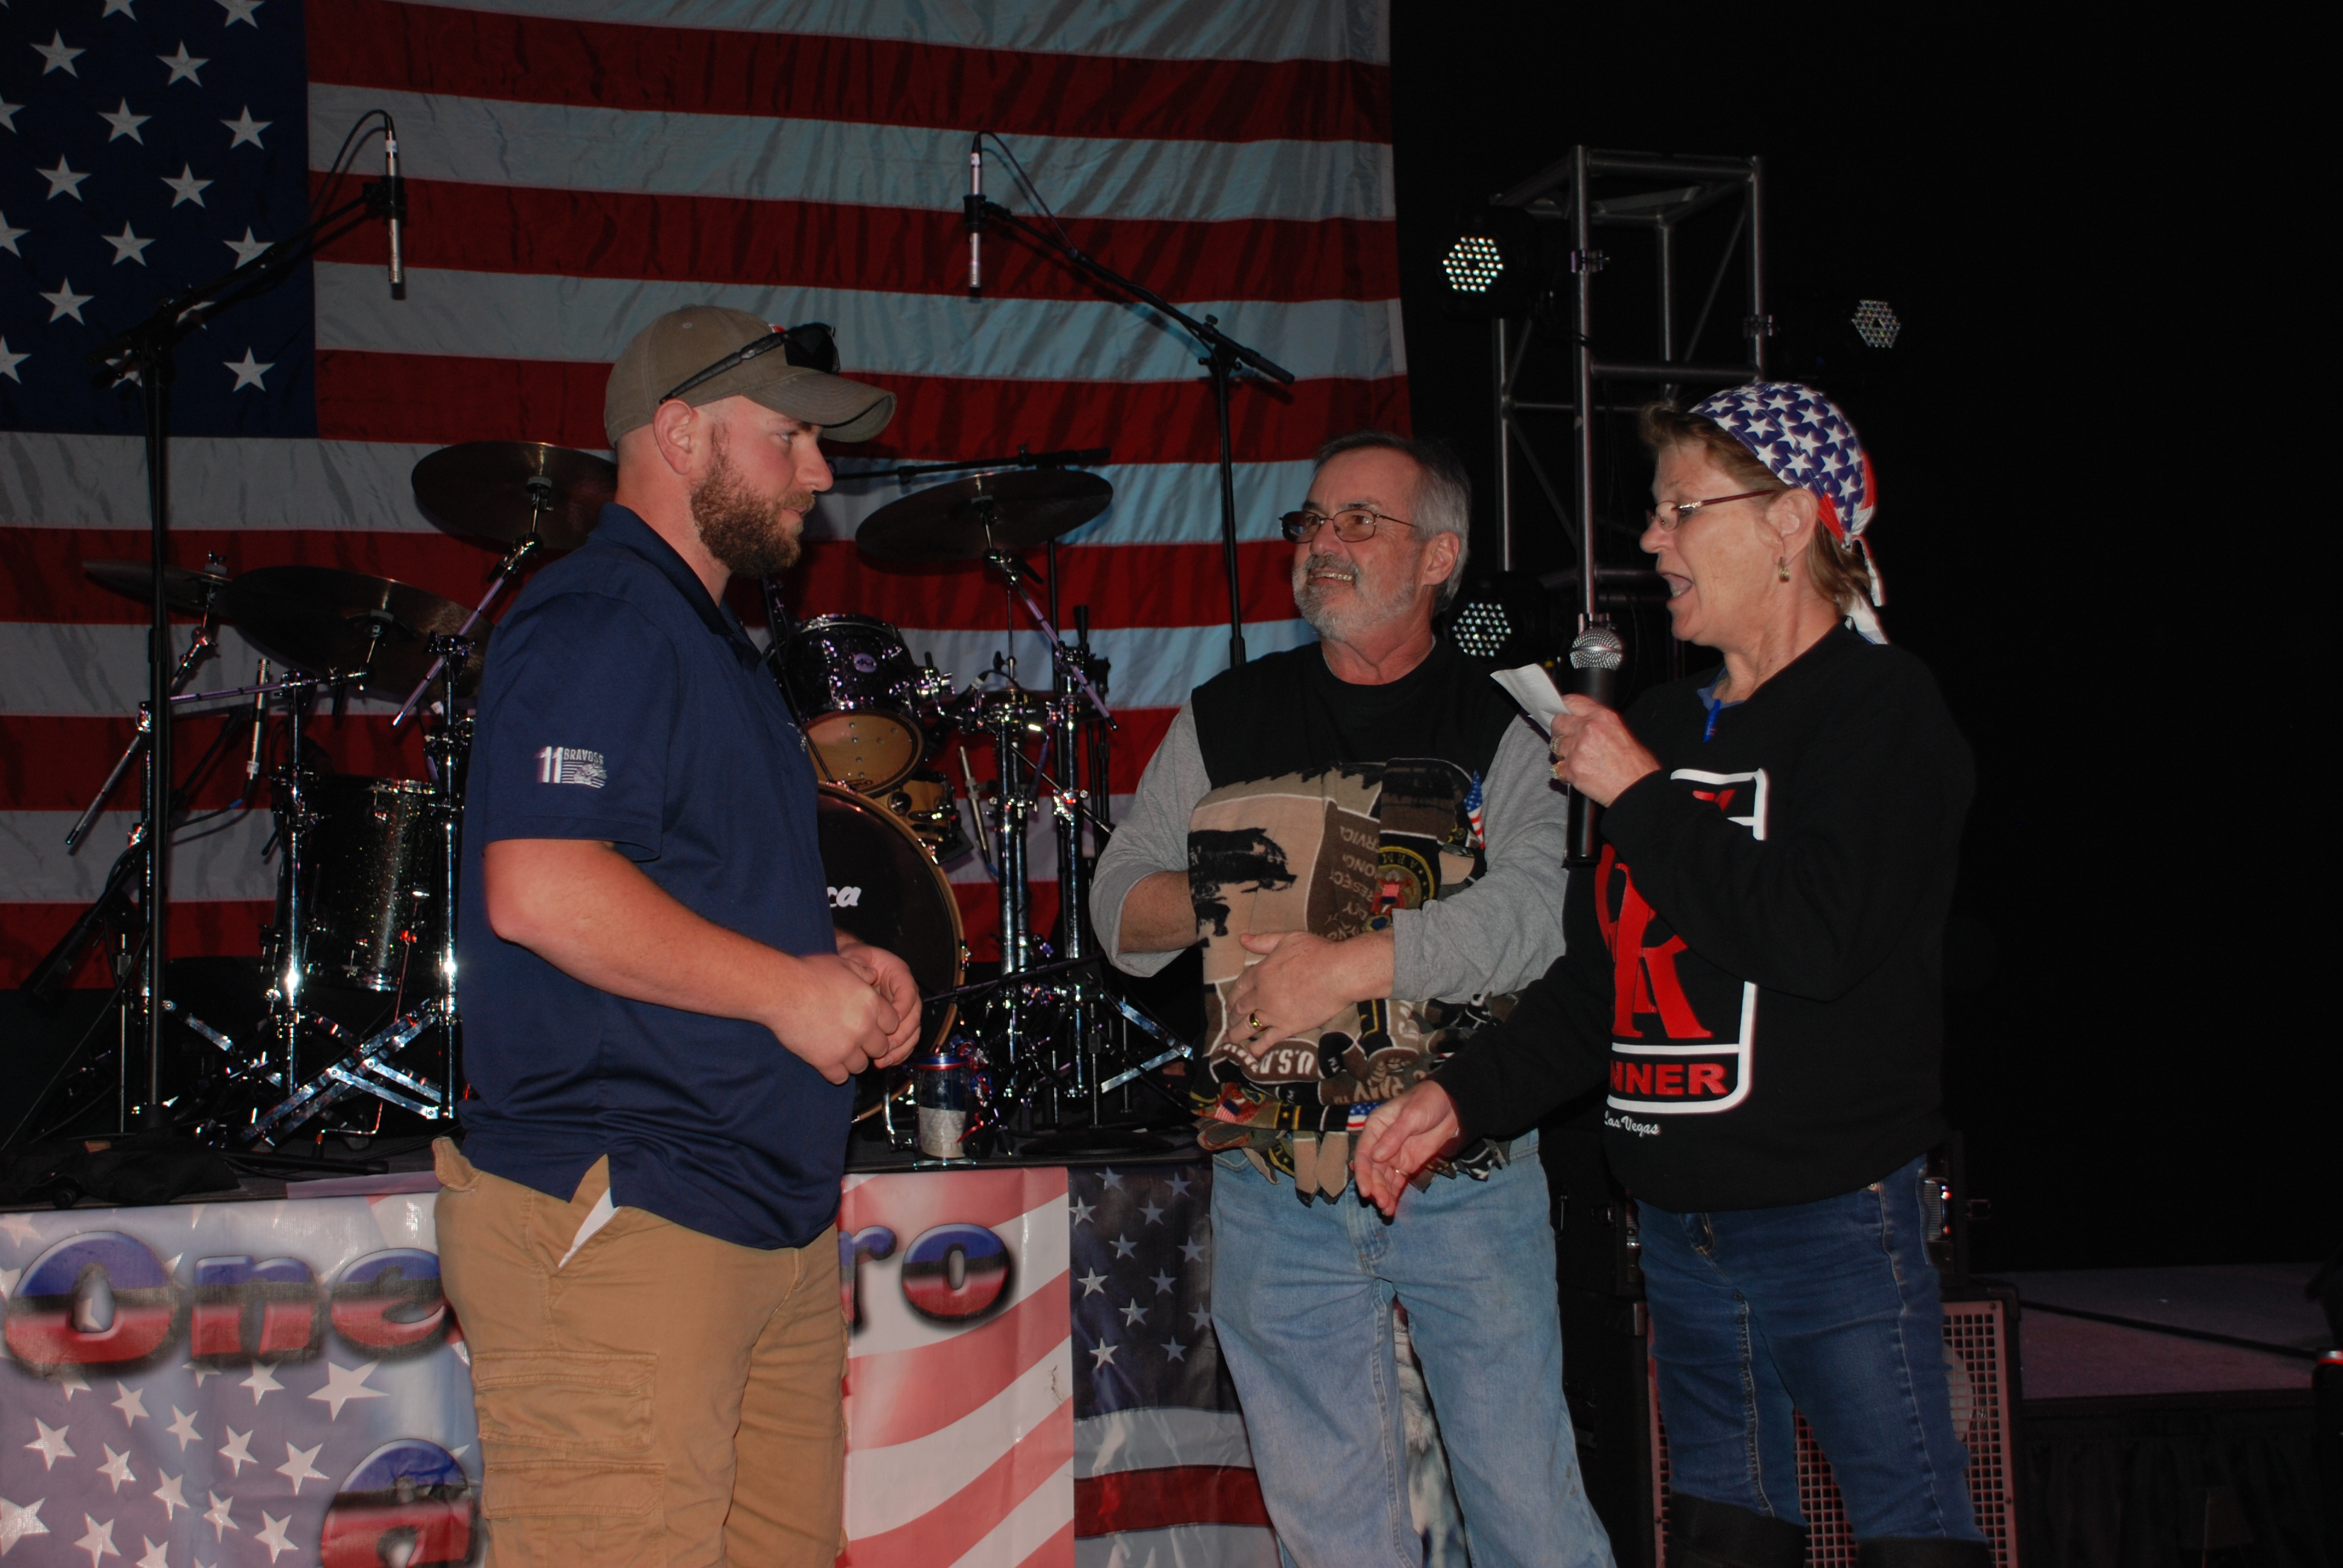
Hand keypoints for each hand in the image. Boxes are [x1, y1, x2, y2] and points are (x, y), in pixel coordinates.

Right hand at [767, 953, 904, 1084]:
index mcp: (872, 1005)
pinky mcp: (825, 1061)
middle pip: (881, 1047)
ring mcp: (845, 1047)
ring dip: (854, 1060)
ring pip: (862, 1065)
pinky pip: (840, 1077)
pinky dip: (836, 1072)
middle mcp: (864, 1028)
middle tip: (857, 1039)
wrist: (782, 990)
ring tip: (842, 1051)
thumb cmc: (809, 973)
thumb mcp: (842, 963)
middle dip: (871, 1045)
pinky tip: (829, 1062)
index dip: (883, 1024)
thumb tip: (873, 974)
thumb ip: (862, 971)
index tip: (872, 1023)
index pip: (893, 1024)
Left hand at [838, 940, 923, 1067]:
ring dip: (901, 1049)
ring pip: (913, 1032)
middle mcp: (905, 993)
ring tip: (883, 1061)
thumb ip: (860, 964)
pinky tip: (884, 1062)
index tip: (889, 1023)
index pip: (909, 993)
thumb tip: (869, 977)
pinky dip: (898, 1054)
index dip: (902, 1009)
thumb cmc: (852, 961)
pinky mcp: (896, 1024)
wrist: (849, 967)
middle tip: (885, 1047)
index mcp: (899, 974)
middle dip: (902, 1035)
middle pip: (915, 1016)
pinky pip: (905, 1041)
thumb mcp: (855, 956)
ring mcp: (903, 1010)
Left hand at [1225, 929, 1390, 1044]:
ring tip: (1230, 1040)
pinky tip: (1250, 1053)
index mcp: (1260, 973)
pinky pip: (1267, 1041)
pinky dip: (1256, 1048)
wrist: (1339, 973)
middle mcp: (1262, 995)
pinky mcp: (1288, 1027)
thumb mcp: (1287, 939)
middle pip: (1241, 1008)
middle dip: (1233, 1016)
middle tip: (1230, 1022)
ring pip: (1248, 1026)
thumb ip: (1263, 942)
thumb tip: (1242, 939)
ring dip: (1236, 1034)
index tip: (1230, 1003)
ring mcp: (1273, 1013)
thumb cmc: (1317, 952)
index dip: (1233, 996)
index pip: (1240, 986)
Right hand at [1355, 1082, 1463, 1217]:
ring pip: (1383, 1179)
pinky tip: (1392, 1208)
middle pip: (1372, 1170)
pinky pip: (1397, 1182)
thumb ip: (1394, 1136)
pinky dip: (1394, 1194)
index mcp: (1375, 1127)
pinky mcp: (1407, 1164)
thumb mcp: (1411, 1116)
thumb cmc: (1427, 1101)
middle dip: (1375, 1187)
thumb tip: (1376, 1157)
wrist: (1452, 1105)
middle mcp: (1380, 1143)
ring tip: (1386, 1210)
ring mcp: (1393, 1156)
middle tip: (1381, 1203)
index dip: (1363, 1173)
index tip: (1366, 1190)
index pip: (1364, 1153)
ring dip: (1383, 1194)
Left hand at [1550, 696, 1660, 807]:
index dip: (1563, 708)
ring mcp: (1578, 749)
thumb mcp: (1622, 732)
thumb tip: (1581, 723)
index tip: (1560, 712)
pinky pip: (1557, 768)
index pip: (1572, 702)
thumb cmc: (1636, 765)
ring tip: (1576, 760)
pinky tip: (1576, 774)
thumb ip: (1599, 724)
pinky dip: (1563, 773)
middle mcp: (1588, 729)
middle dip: (1559, 731)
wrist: (1638, 790)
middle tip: (1565, 740)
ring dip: (1562, 753)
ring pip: (1555, 746)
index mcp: (1602, 717)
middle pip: (1558, 722)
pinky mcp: (1572, 769)